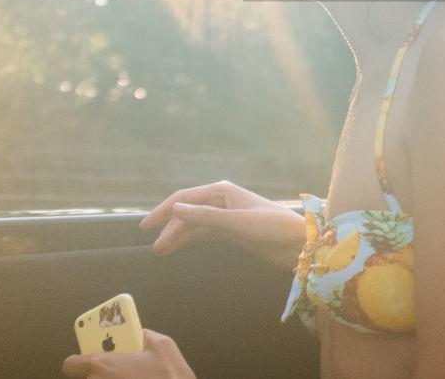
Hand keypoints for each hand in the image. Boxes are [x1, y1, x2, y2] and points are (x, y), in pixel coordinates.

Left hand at [62, 329, 194, 378]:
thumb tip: (142, 334)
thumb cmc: (170, 377)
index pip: (71, 365)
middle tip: (121, 369)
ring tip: (134, 377)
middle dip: (103, 373)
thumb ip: (145, 335)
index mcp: (103, 365)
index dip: (79, 361)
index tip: (87, 358)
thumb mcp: (163, 345)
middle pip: (89, 378)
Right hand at [140, 180, 305, 268]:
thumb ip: (206, 217)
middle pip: (187, 213)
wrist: (298, 243)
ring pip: (194, 225)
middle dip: (170, 229)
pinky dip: (190, 240)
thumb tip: (176, 209)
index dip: (164, 211)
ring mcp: (226, 216)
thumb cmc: (272, 228)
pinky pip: (204, 233)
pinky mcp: (231, 231)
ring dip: (178, 236)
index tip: (146, 226)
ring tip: (161, 251)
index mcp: (222, 191)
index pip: (184, 198)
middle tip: (155, 248)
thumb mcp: (237, 223)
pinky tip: (177, 248)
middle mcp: (222, 200)